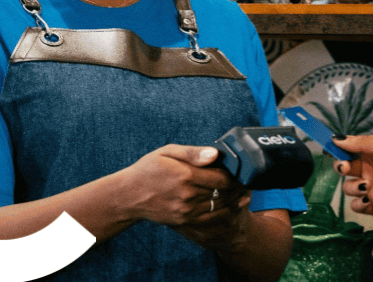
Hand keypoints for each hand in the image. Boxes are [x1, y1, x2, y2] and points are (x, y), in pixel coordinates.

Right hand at [120, 144, 248, 235]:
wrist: (128, 196)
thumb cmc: (148, 169)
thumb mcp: (168, 152)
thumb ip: (193, 153)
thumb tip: (215, 154)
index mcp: (186, 175)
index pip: (222, 179)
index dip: (235, 176)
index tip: (240, 172)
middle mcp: (187, 195)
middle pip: (223, 193)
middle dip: (236, 188)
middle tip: (244, 182)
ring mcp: (185, 211)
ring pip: (219, 207)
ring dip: (232, 200)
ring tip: (240, 193)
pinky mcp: (183, 221)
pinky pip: (209, 218)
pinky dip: (222, 212)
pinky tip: (227, 205)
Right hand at [333, 135, 372, 221]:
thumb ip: (365, 142)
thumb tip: (339, 139)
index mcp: (372, 153)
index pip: (347, 149)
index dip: (336, 148)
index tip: (328, 147)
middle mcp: (369, 170)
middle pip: (343, 168)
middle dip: (340, 167)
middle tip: (346, 166)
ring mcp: (372, 189)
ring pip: (347, 188)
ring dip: (351, 186)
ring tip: (365, 184)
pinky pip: (356, 206)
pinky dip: (358, 202)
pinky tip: (369, 197)